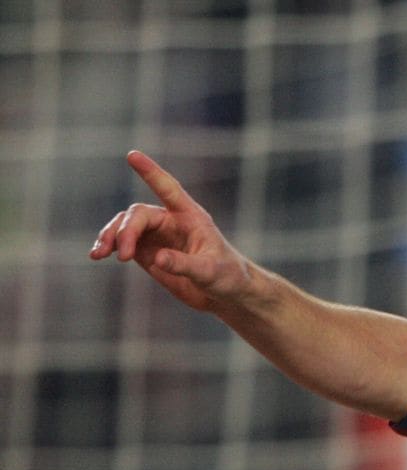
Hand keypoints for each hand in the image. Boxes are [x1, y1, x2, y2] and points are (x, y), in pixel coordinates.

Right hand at [89, 150, 253, 310]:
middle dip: (126, 231)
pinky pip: (121, 242)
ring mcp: (156, 235)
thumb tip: (156, 258)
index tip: (132, 155)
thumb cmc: (226, 276)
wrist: (224, 292)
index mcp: (190, 216)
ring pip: (124, 226)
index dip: (151, 172)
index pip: (168, 188)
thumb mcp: (209, 272)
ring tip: (99, 254)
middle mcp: (170, 220)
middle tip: (124, 256)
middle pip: (138, 214)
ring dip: (110, 237)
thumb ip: (184, 264)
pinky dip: (108, 246)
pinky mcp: (146, 251)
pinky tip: (97, 255)